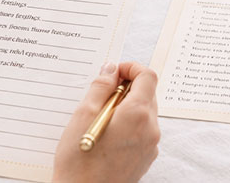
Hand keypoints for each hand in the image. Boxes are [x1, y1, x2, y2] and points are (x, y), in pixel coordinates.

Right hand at [53, 62, 159, 182]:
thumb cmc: (79, 161)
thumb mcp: (84, 114)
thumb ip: (101, 87)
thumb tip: (111, 69)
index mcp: (137, 114)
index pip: (147, 76)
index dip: (131, 68)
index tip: (113, 72)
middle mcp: (150, 129)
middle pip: (147, 94)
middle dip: (126, 87)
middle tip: (100, 96)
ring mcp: (150, 146)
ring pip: (144, 112)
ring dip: (126, 106)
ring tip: (99, 118)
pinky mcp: (144, 158)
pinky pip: (142, 131)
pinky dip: (128, 124)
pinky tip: (105, 134)